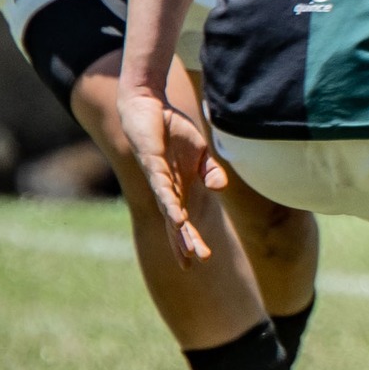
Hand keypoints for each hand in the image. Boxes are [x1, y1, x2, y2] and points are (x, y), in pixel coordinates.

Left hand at [118, 86, 227, 266]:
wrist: (148, 106)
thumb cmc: (171, 131)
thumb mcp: (201, 154)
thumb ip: (212, 172)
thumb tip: (220, 188)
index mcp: (178, 190)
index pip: (182, 222)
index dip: (189, 240)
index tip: (199, 260)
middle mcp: (165, 190)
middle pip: (175, 224)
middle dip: (184, 243)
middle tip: (194, 262)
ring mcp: (158, 179)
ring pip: (168, 210)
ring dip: (177, 230)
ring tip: (186, 249)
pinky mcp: (152, 164)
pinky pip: (163, 188)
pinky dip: (170, 204)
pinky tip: (176, 217)